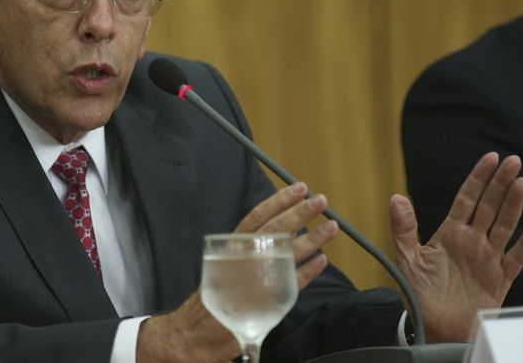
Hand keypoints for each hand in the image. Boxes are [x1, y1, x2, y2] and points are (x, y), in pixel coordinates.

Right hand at [136, 183, 337, 361]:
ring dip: (311, 239)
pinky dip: (308, 272)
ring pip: (286, 254)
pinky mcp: (263, 305)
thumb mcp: (223, 266)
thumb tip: (280, 231)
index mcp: (229, 246)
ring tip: (330, 227)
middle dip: (299, 214)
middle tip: (320, 201)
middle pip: (274, 230)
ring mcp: (251, 282)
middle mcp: (239, 259)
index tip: (299, 189)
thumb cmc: (212, 298)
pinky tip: (321, 261)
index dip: (279, 201)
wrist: (192, 334)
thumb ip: (246, 251)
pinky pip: (291, 285)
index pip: (256, 216)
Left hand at [390, 152, 522, 341]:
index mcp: (450, 233)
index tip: (490, 157)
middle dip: (500, 183)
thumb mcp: (407, 258)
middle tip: (513, 160)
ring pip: (503, 227)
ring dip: (513, 206)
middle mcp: (472, 241)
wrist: (433, 327)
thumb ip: (404, 229)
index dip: (479, 178)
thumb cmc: (419, 293)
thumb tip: (395, 197)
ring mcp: (487, 259)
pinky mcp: (499, 280)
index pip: (467, 199)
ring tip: (521, 182)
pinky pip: (515, 259)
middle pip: (489, 207)